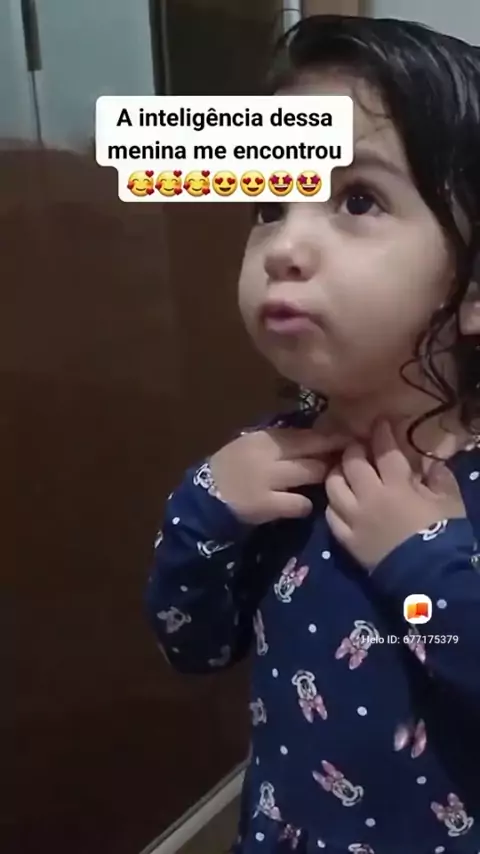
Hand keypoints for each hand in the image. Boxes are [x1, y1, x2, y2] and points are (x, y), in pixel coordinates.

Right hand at [210, 427, 347, 524]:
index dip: (333, 437)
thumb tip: (321, 438)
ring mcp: (266, 479)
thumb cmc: (233, 469)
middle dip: (332, 457)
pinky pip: (299, 503)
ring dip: (323, 479)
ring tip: (329, 483)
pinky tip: (302, 506)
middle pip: (314, 451)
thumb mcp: (254, 446)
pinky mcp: (265, 504)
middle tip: (346, 464)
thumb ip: (283, 442)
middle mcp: (267, 453)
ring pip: (310, 473)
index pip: (308, 434)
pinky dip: (304, 505)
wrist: (206, 497)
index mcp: (266, 437)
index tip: (352, 439)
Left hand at [325, 421, 465, 570]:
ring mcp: (354, 518)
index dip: (381, 433)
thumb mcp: (450, 502)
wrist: (429, 577)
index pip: (384, 450)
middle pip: (352, 462)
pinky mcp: (346, 539)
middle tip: (359, 445)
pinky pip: (331, 515)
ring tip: (343, 469)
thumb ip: (438, 477)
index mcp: (397, 485)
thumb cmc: (443, 536)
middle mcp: (370, 497)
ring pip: (333, 486)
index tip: (379, 422)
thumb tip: (428, 461)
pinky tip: (338, 499)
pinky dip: (333, 503)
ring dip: (336, 472)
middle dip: (354, 448)